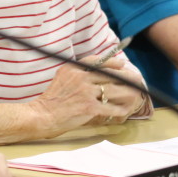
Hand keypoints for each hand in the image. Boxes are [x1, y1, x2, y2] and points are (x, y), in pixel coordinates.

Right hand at [30, 55, 145, 135]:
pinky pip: (109, 108)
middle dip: (125, 77)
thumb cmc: (52, 99)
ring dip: (126, 94)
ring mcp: (85, 92)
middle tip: (136, 79)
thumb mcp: (62, 77)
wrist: (41, 116)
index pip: (97, 61)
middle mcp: (80, 77)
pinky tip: (124, 112)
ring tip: (135, 96)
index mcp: (73, 68)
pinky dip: (119, 110)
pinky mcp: (88, 108)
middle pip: (109, 75)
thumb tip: (96, 70)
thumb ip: (77, 72)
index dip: (112, 62)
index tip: (122, 64)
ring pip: (113, 91)